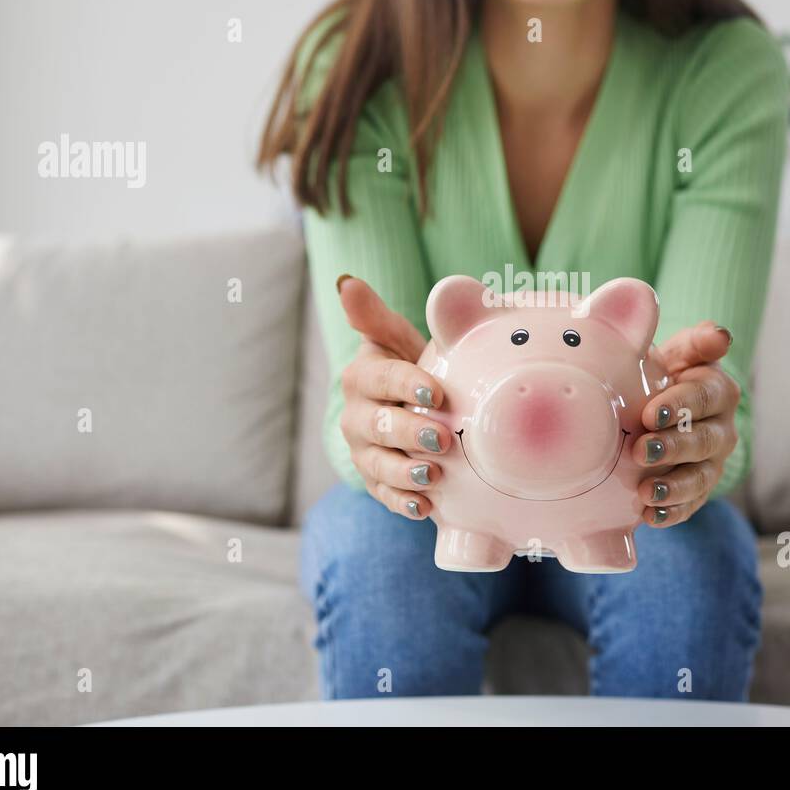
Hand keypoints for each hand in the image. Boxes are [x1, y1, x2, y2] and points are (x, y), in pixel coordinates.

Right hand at [335, 275, 450, 520]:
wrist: (404, 407)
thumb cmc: (407, 367)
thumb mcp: (394, 339)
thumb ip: (375, 316)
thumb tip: (347, 282)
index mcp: (362, 376)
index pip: (383, 378)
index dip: (407, 385)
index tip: (436, 393)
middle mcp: (356, 416)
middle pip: (381, 426)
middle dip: (411, 433)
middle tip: (443, 439)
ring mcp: (364, 452)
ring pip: (379, 465)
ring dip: (406, 472)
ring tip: (433, 476)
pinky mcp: (375, 481)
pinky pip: (385, 496)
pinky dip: (404, 503)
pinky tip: (425, 508)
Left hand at [634, 321, 738, 527]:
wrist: (664, 412)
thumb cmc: (665, 376)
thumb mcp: (677, 355)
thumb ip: (694, 343)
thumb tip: (719, 335)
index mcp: (718, 391)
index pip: (706, 396)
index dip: (680, 405)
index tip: (650, 414)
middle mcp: (722, 429)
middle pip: (703, 440)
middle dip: (673, 448)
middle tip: (641, 451)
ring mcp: (712, 463)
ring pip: (700, 477)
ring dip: (674, 487)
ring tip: (646, 493)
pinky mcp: (699, 491)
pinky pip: (690, 506)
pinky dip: (671, 513)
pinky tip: (649, 517)